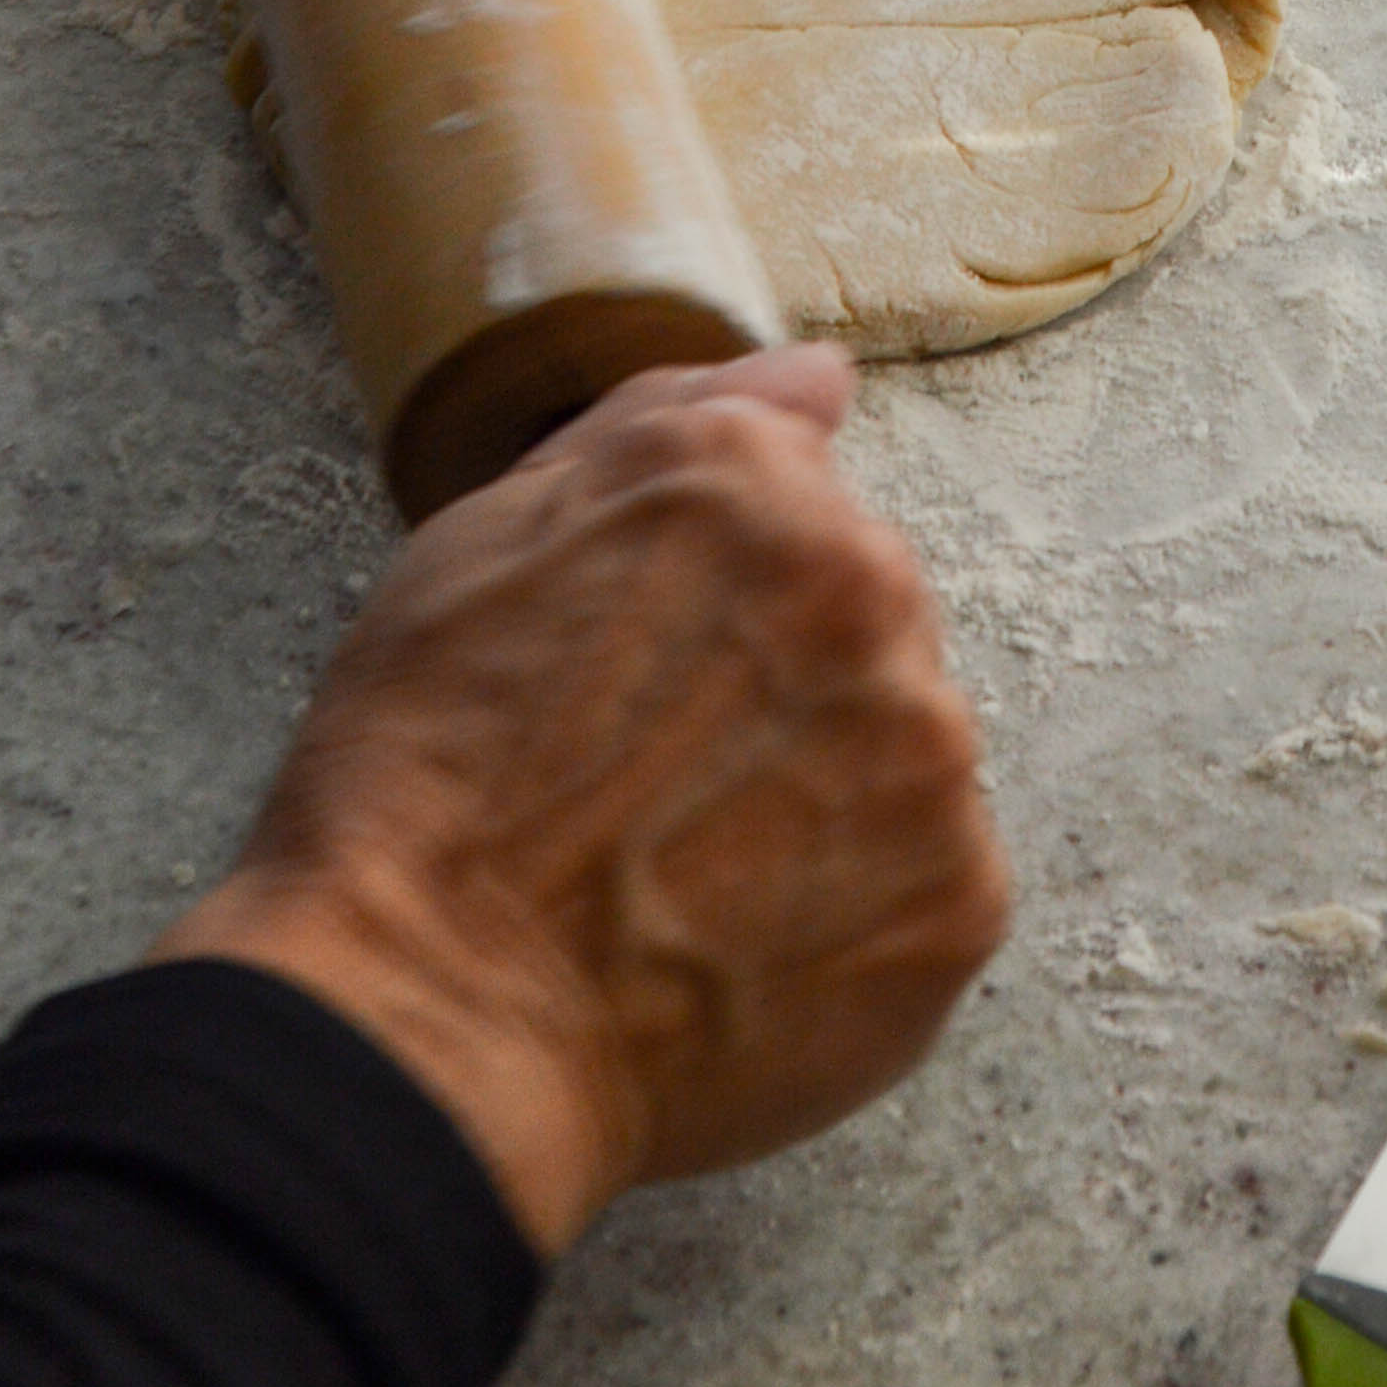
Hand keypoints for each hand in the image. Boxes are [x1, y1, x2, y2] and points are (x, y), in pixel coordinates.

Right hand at [158, 350, 1010, 1256]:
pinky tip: (733, 946)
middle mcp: (873, 594)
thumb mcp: (484, 541)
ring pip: (899, 752)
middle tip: (639, 786)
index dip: (703, 594)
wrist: (432, 1008)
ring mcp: (933, 756)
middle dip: (774, 691)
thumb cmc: (425, 776)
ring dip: (819, 800)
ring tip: (679, 876)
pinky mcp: (961, 904)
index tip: (636, 670)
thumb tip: (810, 377)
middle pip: (859, 624)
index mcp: (757, 487)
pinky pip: (923, 886)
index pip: (794, 495)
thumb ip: (662, 428)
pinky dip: (847, 916)